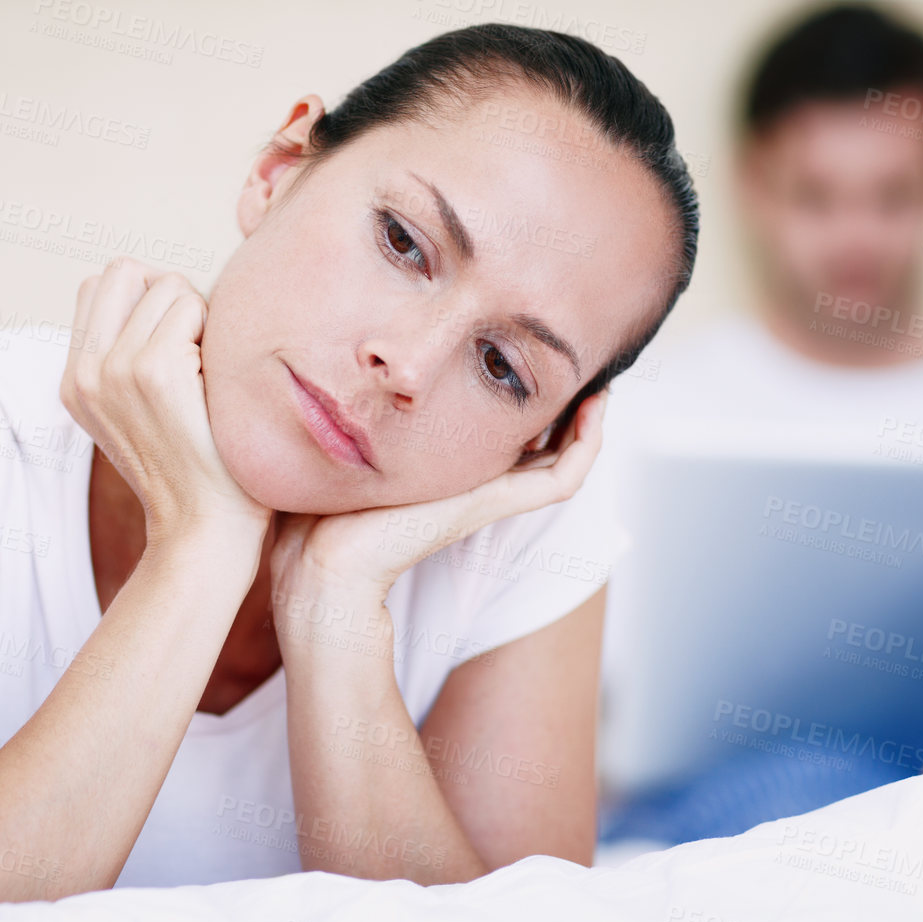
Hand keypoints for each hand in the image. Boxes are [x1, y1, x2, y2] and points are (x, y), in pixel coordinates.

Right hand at [60, 258, 270, 540]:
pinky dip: (214, 332)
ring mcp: (113, 370)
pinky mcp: (153, 372)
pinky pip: (191, 307)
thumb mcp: (140, 411)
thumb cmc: (196, 468)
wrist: (205, 528)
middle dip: (168, 293)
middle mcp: (84, 373)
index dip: (145, 296)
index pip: (100, 287)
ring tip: (207, 369)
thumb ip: (132, 354)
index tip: (175, 338)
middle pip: (123, 270)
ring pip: (165, 285)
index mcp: (74, 381)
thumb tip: (164, 290)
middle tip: (195, 344)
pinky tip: (217, 381)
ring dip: (198, 315)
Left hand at [268, 390, 610, 658]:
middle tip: (579, 366)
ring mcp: (492, 495)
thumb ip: (365, 417)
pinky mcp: (497, 503)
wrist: (324, 561)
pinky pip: (566, 477)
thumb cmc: (325, 509)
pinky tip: (594, 406)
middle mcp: (478, 484)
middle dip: (565, 403)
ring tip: (599, 383)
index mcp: (450, 473)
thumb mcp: (353, 446)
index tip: (535, 360)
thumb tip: (353, 371)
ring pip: (568, 459)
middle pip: (545, 445)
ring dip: (590, 420)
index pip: (507, 437)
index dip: (530, 402)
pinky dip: (589, 444)